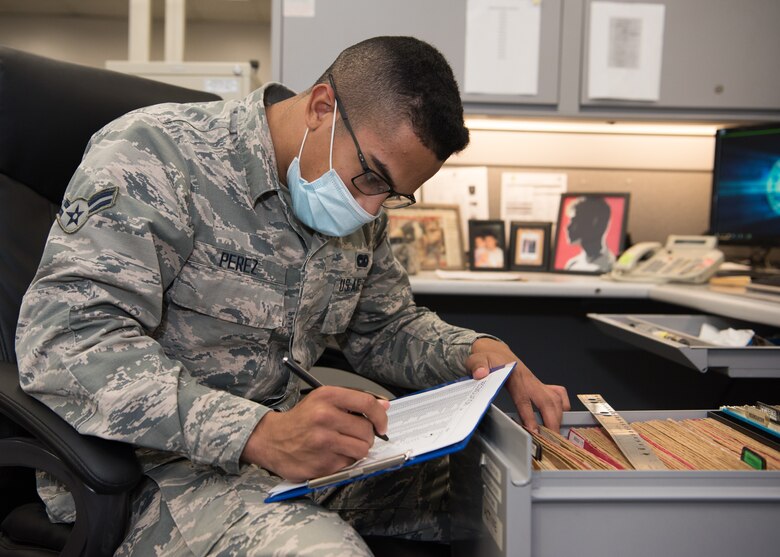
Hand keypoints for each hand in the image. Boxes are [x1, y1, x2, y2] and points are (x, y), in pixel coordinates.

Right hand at [241, 386, 389, 480]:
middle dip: (367, 436)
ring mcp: (322, 442)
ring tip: (344, 446)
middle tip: (355, 436)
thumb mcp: (323, 400)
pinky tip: (331, 455)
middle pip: (367, 431)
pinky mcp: (321, 464)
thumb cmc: (301, 420)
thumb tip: (384, 406)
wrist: (271, 439)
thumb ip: (354, 402)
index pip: (367, 403)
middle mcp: (324, 417)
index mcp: (327, 397)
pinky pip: (349, 465)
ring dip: (358, 450)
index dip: (380, 416)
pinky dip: (344, 462)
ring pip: (362, 450)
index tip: (381, 425)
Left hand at [466, 337, 569, 432]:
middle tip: (552, 440)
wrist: (495, 352)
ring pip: (555, 398)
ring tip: (556, 435)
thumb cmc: (487, 358)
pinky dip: (562, 405)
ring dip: (558, 416)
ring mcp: (536, 382)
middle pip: (547, 400)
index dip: (530, 415)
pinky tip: (561, 416)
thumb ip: (478, 366)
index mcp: (514, 375)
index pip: (524, 398)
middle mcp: (529, 379)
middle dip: (552, 421)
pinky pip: (557, 393)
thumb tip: (481, 373)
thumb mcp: (477, 359)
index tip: (533, 430)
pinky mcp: (539, 384)